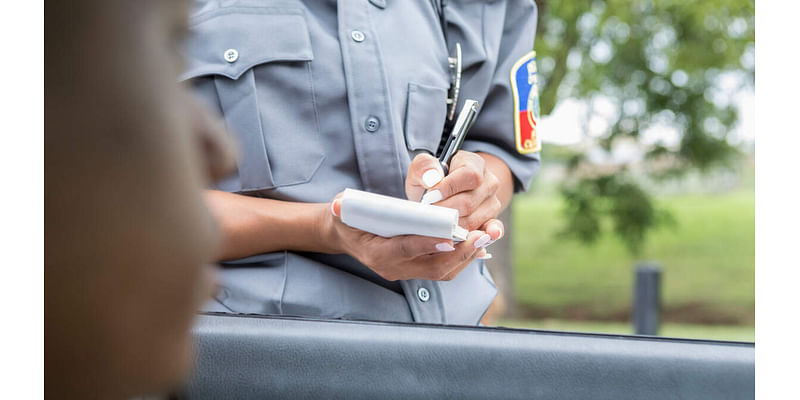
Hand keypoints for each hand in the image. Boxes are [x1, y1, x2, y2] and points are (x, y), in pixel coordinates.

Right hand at [320, 194, 492, 280]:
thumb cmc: (347, 217)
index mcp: (376, 254)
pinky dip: (464, 256)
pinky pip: (446, 268)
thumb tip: (339, 204)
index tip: (450, 235)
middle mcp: (393, 269)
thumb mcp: (342, 208)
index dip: (427, 243)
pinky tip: (479, 242)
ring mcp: (407, 272)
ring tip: (486, 236)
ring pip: (444, 270)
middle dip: (459, 252)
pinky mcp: (418, 270)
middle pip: (433, 266)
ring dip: (467, 255)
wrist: (346, 235)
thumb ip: (343, 206)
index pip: (405, 250)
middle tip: (481, 235)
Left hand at [405, 151, 504, 242]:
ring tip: (435, 224)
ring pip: (473, 220)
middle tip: (427, 214)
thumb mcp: (421, 169)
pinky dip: (484, 236)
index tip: (430, 196)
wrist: (442, 196)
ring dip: (451, 226)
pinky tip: (477, 239)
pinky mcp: (491, 221)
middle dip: (445, 211)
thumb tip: (432, 178)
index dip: (449, 187)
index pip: (469, 175)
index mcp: (474, 163)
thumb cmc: (431, 181)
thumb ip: (423, 167)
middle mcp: (489, 183)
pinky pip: (492, 230)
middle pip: (469, 201)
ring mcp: (492, 203)